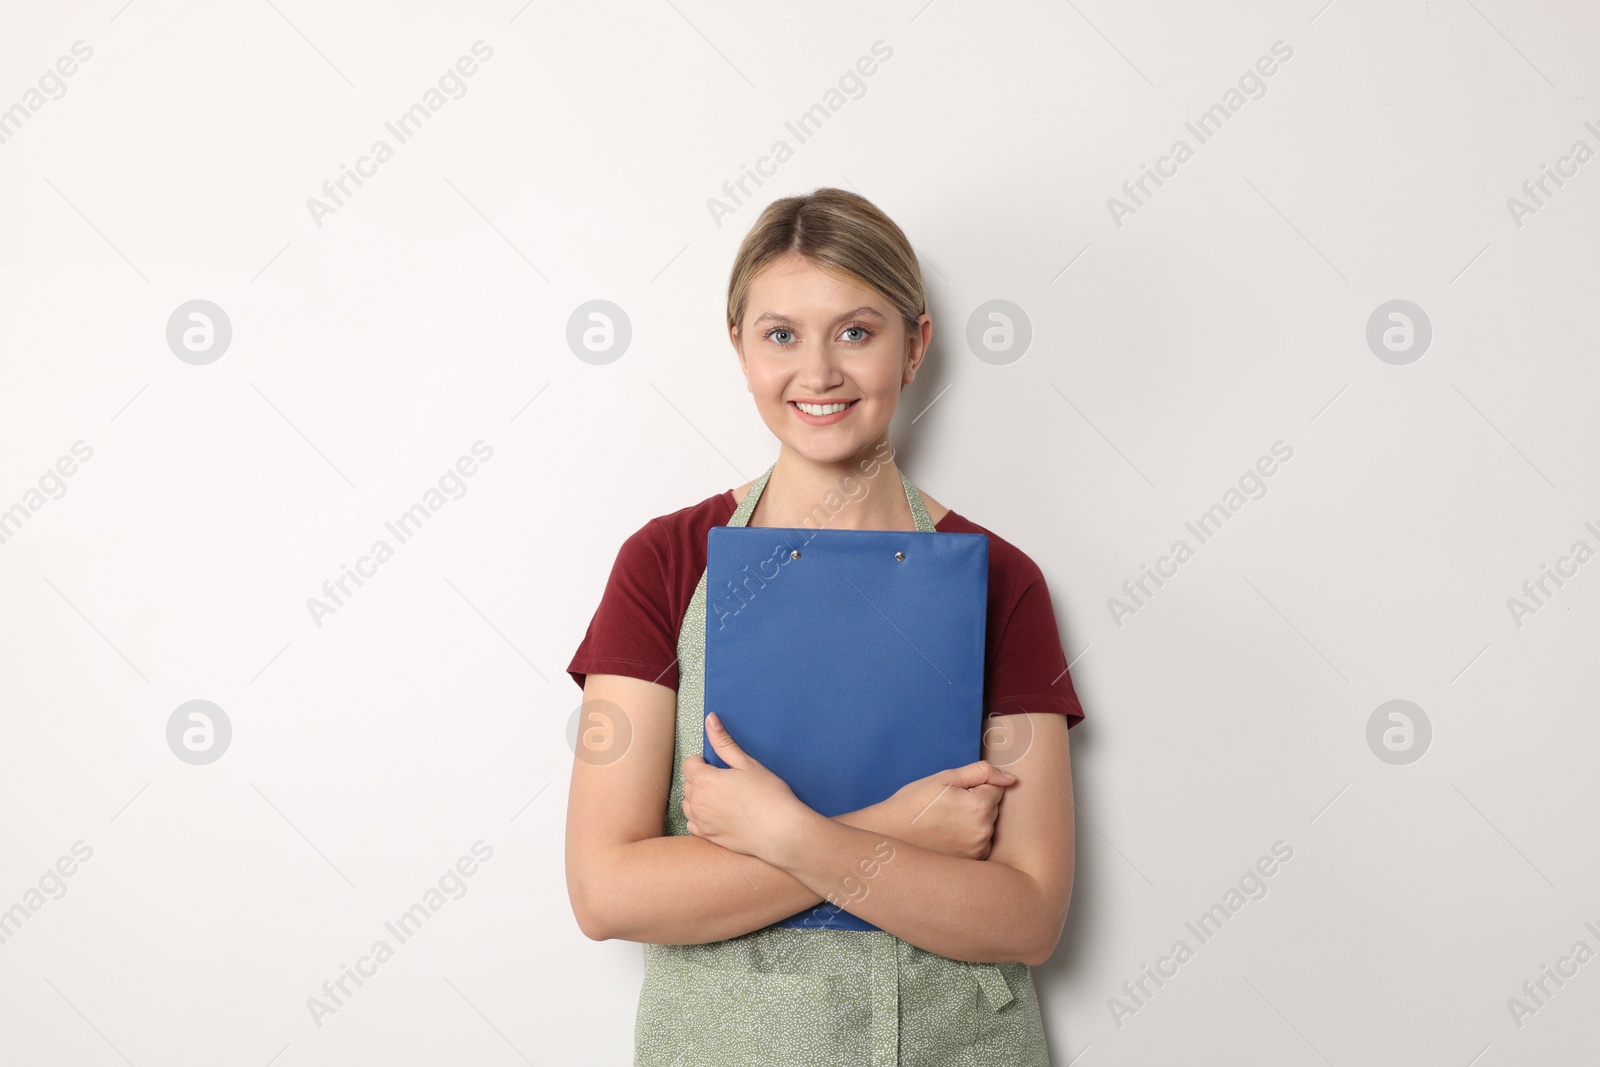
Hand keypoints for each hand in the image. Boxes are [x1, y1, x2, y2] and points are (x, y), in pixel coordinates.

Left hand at [681, 712, 809, 860]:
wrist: (780, 831)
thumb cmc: (768, 795)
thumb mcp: (746, 763)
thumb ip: (724, 742)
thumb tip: (710, 720)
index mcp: (704, 780)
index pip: (689, 764)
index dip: (702, 761)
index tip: (717, 765)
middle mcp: (698, 802)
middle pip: (687, 784)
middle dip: (700, 778)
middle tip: (723, 779)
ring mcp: (702, 822)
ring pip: (688, 804)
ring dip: (697, 797)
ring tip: (720, 796)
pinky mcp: (709, 837)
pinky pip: (692, 824)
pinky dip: (699, 817)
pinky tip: (716, 814)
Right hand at [882, 761, 1017, 859]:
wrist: (889, 834)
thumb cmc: (913, 803)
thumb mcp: (944, 778)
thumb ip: (981, 773)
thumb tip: (1011, 779)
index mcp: (979, 806)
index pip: (996, 789)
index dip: (975, 787)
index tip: (954, 794)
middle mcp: (983, 832)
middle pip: (993, 809)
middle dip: (977, 804)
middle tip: (947, 808)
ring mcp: (977, 851)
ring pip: (987, 827)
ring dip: (975, 823)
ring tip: (945, 824)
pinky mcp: (970, 863)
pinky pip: (980, 845)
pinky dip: (970, 840)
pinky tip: (948, 838)